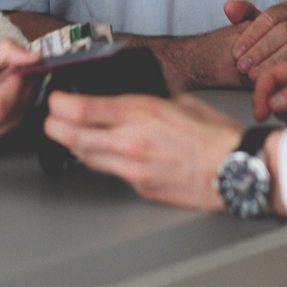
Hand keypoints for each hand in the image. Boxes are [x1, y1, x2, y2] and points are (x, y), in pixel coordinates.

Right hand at [0, 39, 38, 154]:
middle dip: (26, 86)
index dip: (17, 84)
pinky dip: (14, 107)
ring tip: (16, 73)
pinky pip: (6, 128)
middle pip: (10, 115)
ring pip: (14, 123)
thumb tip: (33, 56)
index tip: (23, 62)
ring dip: (23, 96)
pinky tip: (8, 90)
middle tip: (26, 63)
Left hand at [42, 92, 241, 210]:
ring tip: (66, 133)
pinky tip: (99, 152)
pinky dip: (99, 160)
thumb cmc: (214, 134)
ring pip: (86, 157)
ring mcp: (133, 168)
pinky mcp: (141, 188)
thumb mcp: (178, 100)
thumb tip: (128, 98)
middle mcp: (131, 140)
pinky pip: (109, 172)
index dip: (59, 103)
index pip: (82, 109)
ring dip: (71, 144)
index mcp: (140, 112)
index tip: (55, 98)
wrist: (237, 170)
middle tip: (49, 118)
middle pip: (72, 136)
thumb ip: (147, 100)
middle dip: (54, 125)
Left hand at [225, 0, 286, 80]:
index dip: (250, 35)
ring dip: (274, 62)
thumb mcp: (268, 28)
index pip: (269, 16)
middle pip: (283, 31)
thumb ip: (246, 16)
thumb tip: (228, 7)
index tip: (235, 53)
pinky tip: (278, 82)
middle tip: (243, 68)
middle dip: (260, 51)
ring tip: (255, 77)